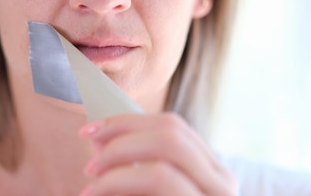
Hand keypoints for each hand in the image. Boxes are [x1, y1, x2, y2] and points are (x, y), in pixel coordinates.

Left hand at [78, 113, 236, 195]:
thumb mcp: (145, 186)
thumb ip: (133, 164)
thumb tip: (97, 133)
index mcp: (210, 171)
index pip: (172, 127)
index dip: (126, 121)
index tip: (89, 130)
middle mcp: (222, 184)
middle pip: (171, 134)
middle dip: (120, 135)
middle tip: (87, 151)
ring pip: (162, 166)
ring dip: (116, 167)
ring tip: (89, 182)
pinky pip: (158, 182)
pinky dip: (118, 184)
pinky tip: (94, 194)